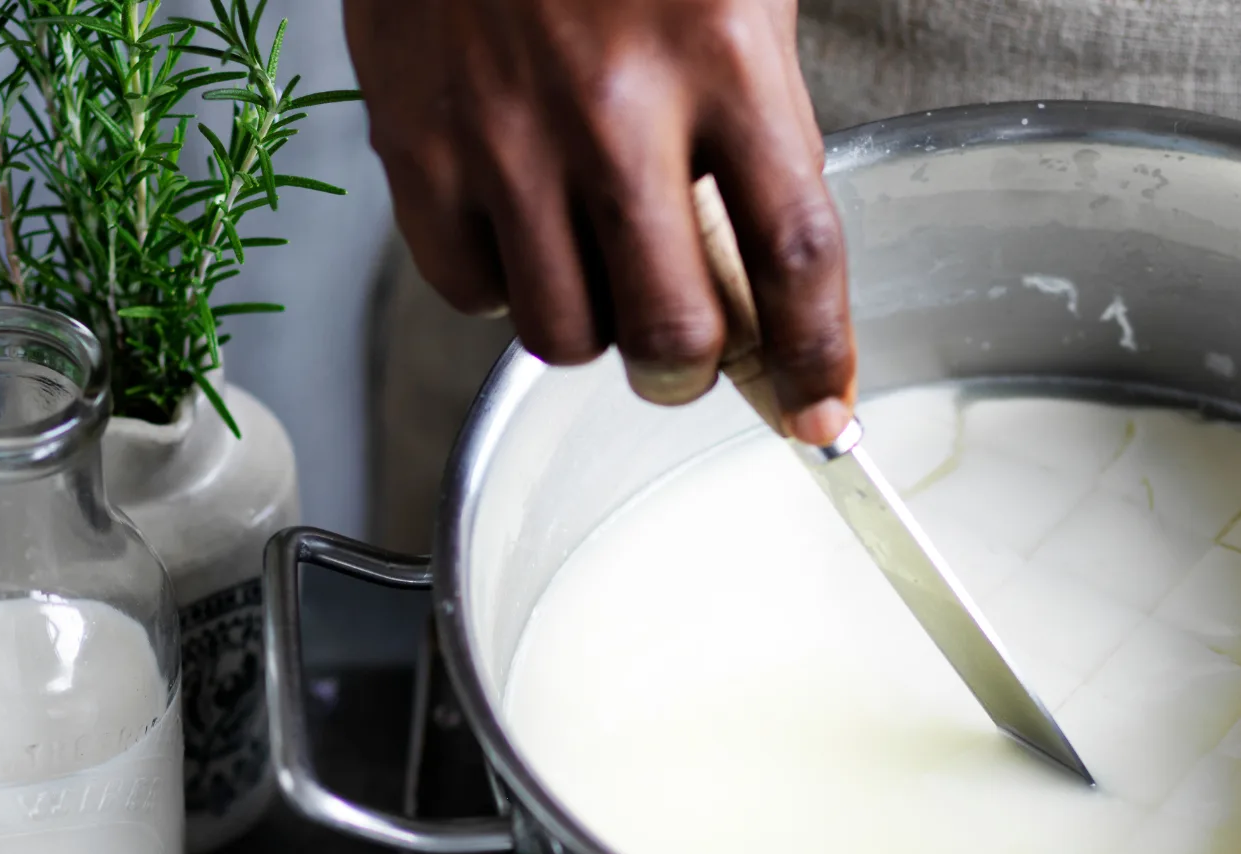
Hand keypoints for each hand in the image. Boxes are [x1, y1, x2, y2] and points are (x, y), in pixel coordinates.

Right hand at [341, 0, 854, 444]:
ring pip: (567, 334)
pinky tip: (522, 231)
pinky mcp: (414, 141)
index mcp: (724, 53)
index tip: (826, 414)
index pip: (797, 252)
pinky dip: (503, 290)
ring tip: (600, 272)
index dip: (821, 358)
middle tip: (692, 354)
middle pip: (675, 332)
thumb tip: (782, 279)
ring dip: (598, 334)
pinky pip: (469, 292)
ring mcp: (505, 131)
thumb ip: (765, 125)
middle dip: (693, 372)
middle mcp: (616, 105)